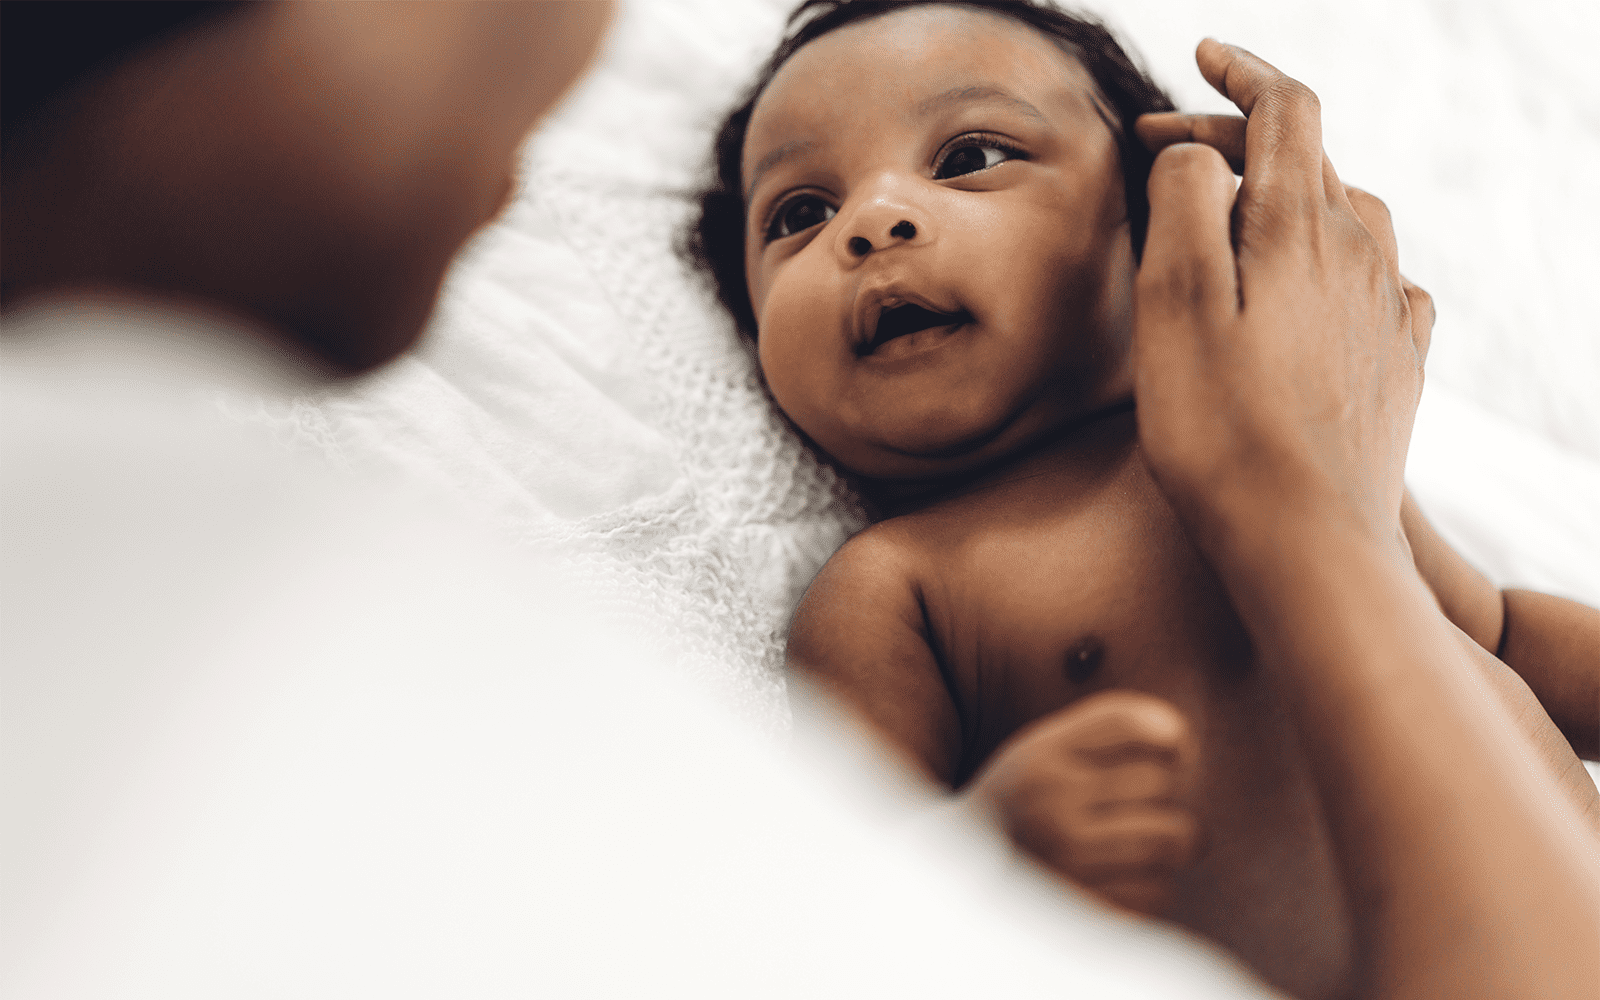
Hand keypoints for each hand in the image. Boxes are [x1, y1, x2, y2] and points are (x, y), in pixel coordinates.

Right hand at [970, 690, 1199, 917]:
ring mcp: (1068, 858)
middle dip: (1169, 796)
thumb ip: (1101, 731)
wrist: (965, 883)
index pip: (1128, 723)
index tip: (1174, 750)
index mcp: (1040, 758)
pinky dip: (1152, 889)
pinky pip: (1157, 893)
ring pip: (1172, 840)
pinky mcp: (1086, 908)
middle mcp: (1051, 803)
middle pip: (1162, 782)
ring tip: (1150, 847)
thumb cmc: (1020, 808)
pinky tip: (1123, 881)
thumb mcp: (1039, 754)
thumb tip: (1179, 735)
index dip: (1170, 732)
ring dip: (1172, 846)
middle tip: (1152, 809)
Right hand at [1129, 41, 1434, 562]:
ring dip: (1288, 199)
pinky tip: (1313, 290)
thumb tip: (1197, 156)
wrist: (1305, 541)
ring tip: (1236, 220)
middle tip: (1167, 159)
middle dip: (1239, 142)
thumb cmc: (1220, 431)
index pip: (1286, 111)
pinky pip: (1376, 280)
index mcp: (1300, 228)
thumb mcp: (1173, 302)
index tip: (1205, 57)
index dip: (1242, 73)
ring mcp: (1385, 311)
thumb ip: (1185, 203)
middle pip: (1310, 161)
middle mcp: (1360, 255)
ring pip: (1346, 216)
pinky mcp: (1397, 364)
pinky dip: (1334, 261)